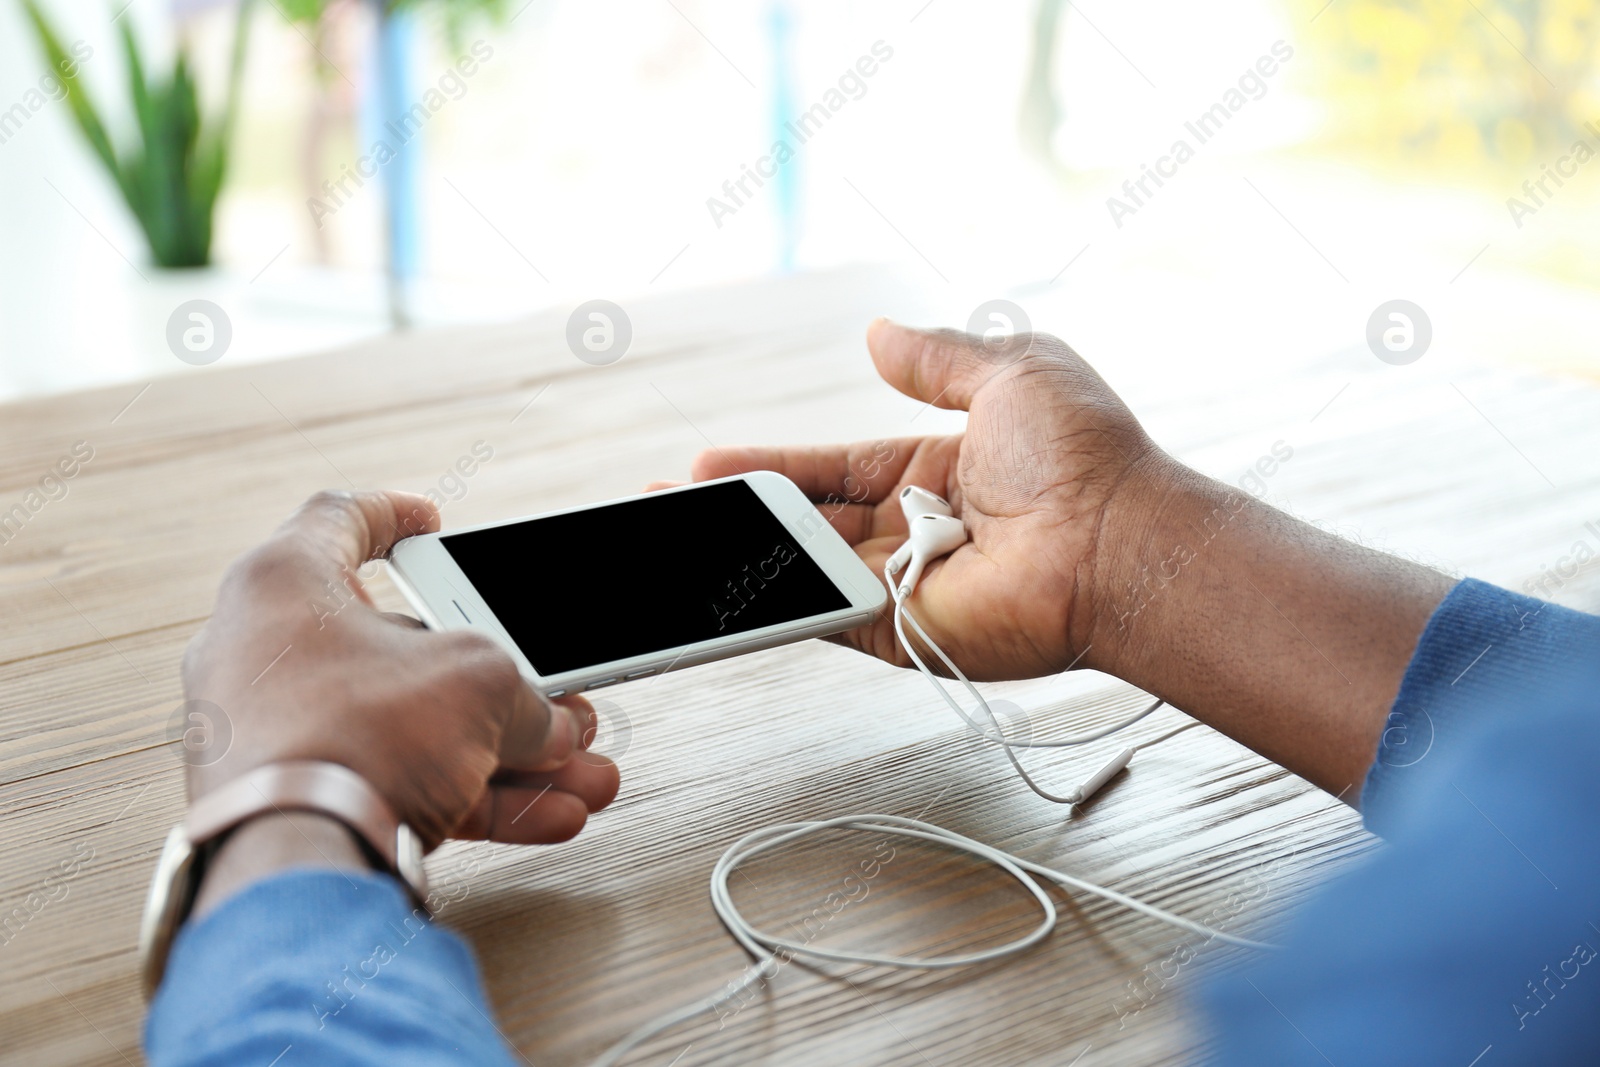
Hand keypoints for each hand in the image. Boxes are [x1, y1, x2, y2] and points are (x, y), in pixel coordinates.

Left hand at [181, 490, 619, 850]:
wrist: (296, 866)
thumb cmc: (354, 741)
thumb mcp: (479, 682)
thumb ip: (524, 693)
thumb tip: (549, 728)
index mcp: (284, 584)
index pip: (338, 520)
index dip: (394, 516)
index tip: (430, 521)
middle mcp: (266, 656)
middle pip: (406, 651)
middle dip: (502, 682)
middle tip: (557, 698)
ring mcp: (278, 736)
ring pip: (415, 731)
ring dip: (509, 756)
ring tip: (579, 775)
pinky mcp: (297, 806)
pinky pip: (399, 786)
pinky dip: (475, 799)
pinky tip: (548, 816)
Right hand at [687, 319, 1167, 680]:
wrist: (1118, 538)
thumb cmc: (1086, 456)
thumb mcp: (1009, 372)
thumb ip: (937, 357)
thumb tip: (879, 333)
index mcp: (936, 469)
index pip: (834, 469)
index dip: (773, 467)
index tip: (712, 463)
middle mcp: (916, 530)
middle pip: (807, 522)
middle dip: (736, 512)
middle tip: (669, 505)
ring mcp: (906, 585)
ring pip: (803, 568)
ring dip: (739, 553)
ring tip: (670, 535)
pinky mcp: (902, 632)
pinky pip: (821, 614)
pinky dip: (768, 601)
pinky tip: (716, 583)